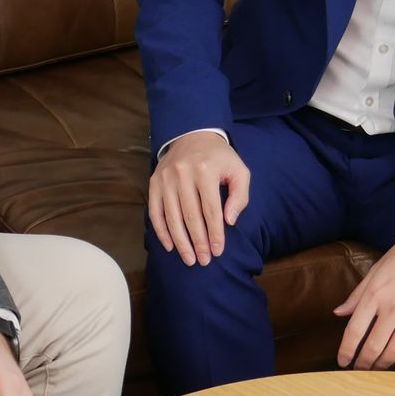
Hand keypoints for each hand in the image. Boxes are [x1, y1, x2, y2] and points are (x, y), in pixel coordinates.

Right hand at [148, 130, 250, 265]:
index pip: (211, 210)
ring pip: (172, 217)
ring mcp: (166, 178)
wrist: (193, 134)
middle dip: (198, 242)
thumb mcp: (238, 170)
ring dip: (180, 241)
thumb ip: (240, 196)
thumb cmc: (219, 158)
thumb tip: (229, 221)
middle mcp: (183, 174)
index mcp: (206, 170)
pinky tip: (170, 246)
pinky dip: (161, 231)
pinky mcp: (154, 182)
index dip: (215, 234)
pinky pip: (155, 211)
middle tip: (203, 260)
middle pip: (190, 216)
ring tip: (189, 259)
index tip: (218, 251)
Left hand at [332, 223, 394, 370]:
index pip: (354, 331)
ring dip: (382, 365)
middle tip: (359, 369)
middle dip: (363, 363)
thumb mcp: (376, 270)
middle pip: (373, 346)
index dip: (346, 351)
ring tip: (376, 368)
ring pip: (394, 351)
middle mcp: (393, 307)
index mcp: (375, 294)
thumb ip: (357, 295)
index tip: (342, 361)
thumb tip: (339, 313)